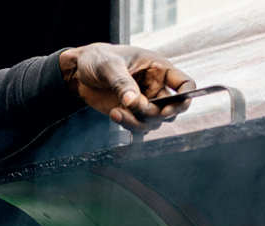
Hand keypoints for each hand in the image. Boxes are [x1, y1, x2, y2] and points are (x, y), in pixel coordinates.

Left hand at [59, 43, 195, 131]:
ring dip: (138, 122)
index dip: (184, 99)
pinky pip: (140, 127)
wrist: (80, 73)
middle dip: (154, 114)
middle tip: (133, 108)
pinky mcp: (131, 113)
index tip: (168, 109)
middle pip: (170, 110)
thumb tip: (132, 101)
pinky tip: (114, 114)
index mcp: (158, 69)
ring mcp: (144, 102)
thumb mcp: (109, 65)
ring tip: (116, 112)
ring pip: (154, 122)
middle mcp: (156, 87)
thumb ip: (122, 82)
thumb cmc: (97, 59)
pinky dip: (129, 126)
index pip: (185, 84)